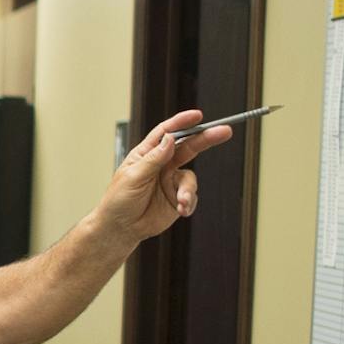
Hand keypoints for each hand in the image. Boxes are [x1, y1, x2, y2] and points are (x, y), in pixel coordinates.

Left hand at [92, 110, 231, 244]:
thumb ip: (153, 159)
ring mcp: (170, 180)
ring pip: (191, 178)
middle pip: (187, 146)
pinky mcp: (177, 198)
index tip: (197, 116)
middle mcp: (162, 164)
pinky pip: (191, 196)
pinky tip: (180, 209)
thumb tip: (169, 139)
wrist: (121, 228)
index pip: (166, 133)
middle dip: (205, 138)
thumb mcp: (133, 177)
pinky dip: (188, 202)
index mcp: (147, 154)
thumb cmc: (119, 200)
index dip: (181, 123)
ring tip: (181, 202)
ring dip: (188, 190)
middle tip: (223, 131)